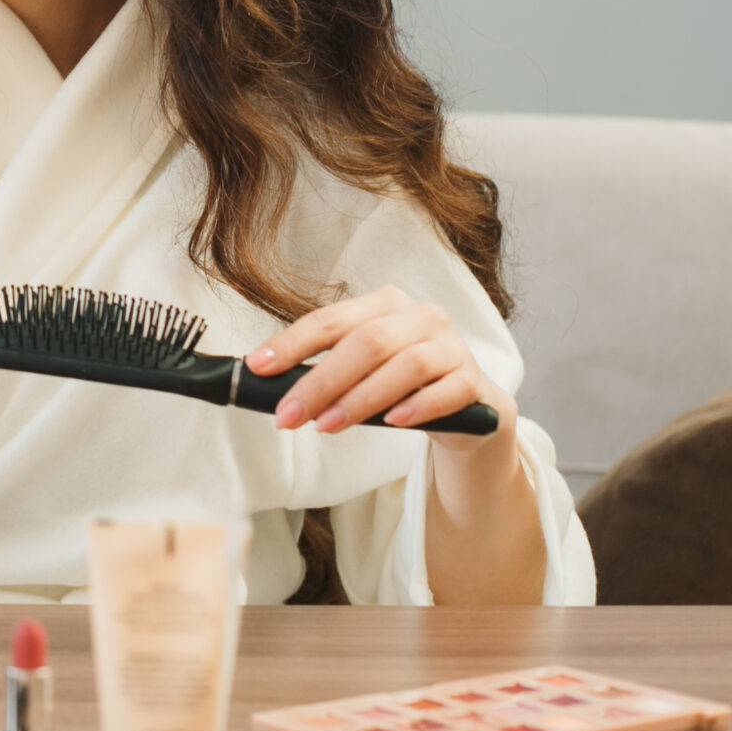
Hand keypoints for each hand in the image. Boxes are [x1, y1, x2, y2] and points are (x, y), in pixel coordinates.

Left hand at [243, 286, 518, 464]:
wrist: (466, 411)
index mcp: (384, 304)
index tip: (258, 365)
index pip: (331, 319)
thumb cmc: (400, 385)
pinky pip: (447, 390)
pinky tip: (393, 422)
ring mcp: (451, 346)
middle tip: (288, 415)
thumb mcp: (362, 370)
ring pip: (405, 365)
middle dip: (321, 381)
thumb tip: (270, 385)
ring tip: (327, 426)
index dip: (293, 342)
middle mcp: (420, 316)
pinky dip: (418, 406)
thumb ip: (326, 369)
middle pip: (366, 342)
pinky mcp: (473, 381)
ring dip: (361, 398)